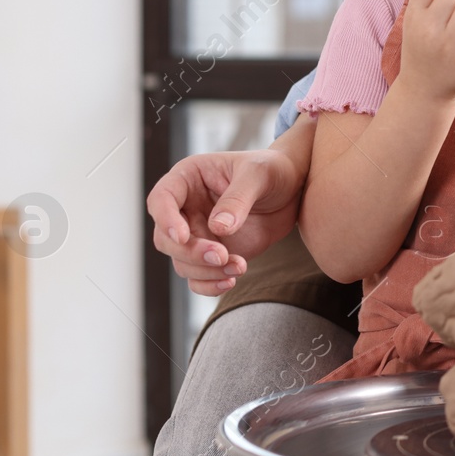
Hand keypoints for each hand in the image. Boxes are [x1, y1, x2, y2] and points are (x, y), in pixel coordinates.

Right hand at [146, 146, 304, 295]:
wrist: (293, 190)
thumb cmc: (273, 170)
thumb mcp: (259, 174)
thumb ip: (238, 198)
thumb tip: (218, 228)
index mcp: (188, 178)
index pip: (161, 199)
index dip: (165, 220)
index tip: (183, 237)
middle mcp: (186, 208)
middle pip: (166, 238)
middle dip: (190, 252)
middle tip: (221, 256)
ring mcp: (198, 233)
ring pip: (182, 262)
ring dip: (205, 271)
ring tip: (240, 266)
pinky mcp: (213, 253)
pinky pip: (198, 277)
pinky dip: (210, 285)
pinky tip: (231, 281)